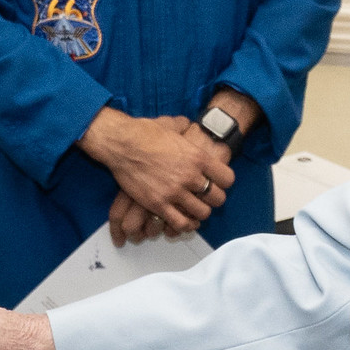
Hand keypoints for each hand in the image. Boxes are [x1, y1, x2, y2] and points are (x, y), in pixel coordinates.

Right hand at [78, 110, 233, 243]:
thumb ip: (184, 126)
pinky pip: (180, 223)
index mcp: (198, 157)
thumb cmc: (145, 131)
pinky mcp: (158, 204)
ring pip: (202, 213)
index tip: (216, 182)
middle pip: (217, 198)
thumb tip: (188, 124)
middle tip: (205, 198)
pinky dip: (185, 225)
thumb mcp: (171, 124)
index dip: (223, 182)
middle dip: (213, 199)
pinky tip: (183, 221)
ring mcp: (174, 192)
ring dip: (199, 213)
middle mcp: (190, 176)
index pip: (227, 178)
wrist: (121, 143)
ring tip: (193, 209)